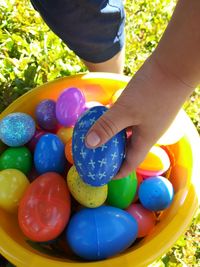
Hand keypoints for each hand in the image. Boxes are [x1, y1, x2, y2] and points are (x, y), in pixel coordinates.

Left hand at [85, 56, 192, 178]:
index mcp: (145, 140)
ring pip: (127, 134)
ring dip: (112, 137)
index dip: (116, 173)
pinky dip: (116, 122)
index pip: (130, 164)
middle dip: (111, 155)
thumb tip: (88, 144)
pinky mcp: (145, 107)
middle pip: (127, 150)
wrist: (174, 65)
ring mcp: (146, 119)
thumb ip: (107, 126)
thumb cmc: (152, 91)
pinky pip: (127, 121)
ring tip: (96, 137)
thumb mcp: (126, 111)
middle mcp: (146, 133)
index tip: (101, 176)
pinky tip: (106, 117)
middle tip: (94, 156)